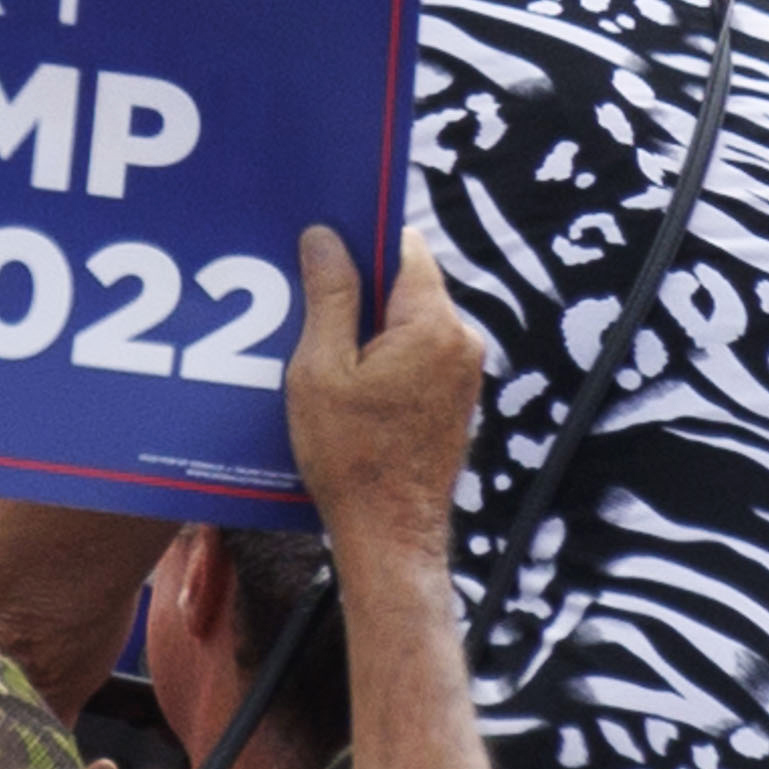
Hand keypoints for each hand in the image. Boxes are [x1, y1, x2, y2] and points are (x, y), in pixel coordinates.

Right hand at [283, 224, 478, 568]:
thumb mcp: (321, 371)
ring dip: (367, 324)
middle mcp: (461, 339)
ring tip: (318, 352)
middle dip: (357, 286)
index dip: (362, 239)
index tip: (322, 245)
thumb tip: (325, 238)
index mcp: (431, 325)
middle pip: (407, 284)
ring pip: (409, 319)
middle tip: (303, 304)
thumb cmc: (350, 457)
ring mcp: (464, 369)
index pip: (405, 248)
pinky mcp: (455, 395)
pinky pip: (417, 352)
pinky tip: (345, 382)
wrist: (390, 531)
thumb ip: (328, 298)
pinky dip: (382, 354)